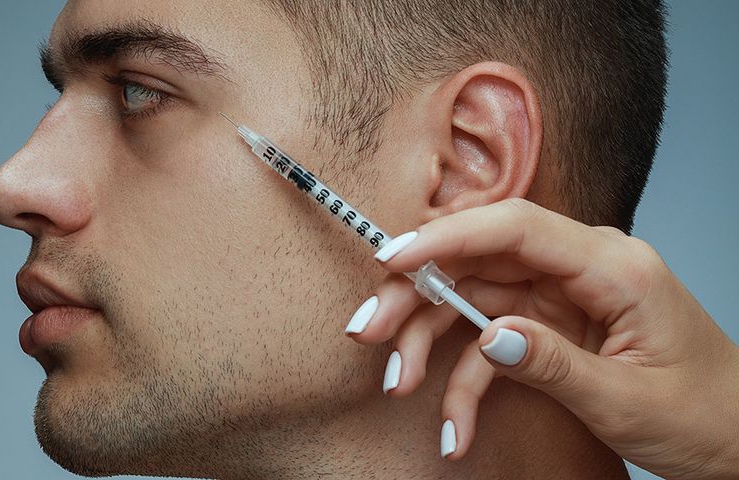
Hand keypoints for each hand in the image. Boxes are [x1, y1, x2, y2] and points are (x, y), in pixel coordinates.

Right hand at [346, 198, 738, 479]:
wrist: (737, 438)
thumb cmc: (704, 412)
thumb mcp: (627, 399)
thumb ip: (553, 363)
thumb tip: (489, 337)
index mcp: (612, 266)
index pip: (516, 228)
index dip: (447, 236)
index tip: (393, 260)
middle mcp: (580, 267)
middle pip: (480, 261)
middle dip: (419, 295)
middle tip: (370, 329)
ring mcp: (561, 294)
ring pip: (475, 299)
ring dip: (430, 340)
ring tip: (398, 380)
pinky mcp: (551, 321)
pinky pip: (492, 338)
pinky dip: (465, 378)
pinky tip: (455, 423)